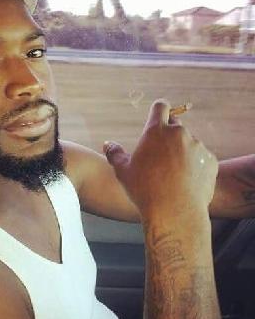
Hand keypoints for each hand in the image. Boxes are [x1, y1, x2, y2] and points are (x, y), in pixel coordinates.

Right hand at [104, 100, 217, 221]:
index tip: (157, 117)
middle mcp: (179, 133)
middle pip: (175, 125)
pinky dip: (194, 165)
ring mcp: (197, 146)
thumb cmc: (145, 189)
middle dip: (168, 135)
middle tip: (159, 155)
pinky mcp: (210, 161)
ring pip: (189, 143)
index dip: (158, 110)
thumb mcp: (123, 172)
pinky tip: (185, 182)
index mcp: (156, 131)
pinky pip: (201, 158)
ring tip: (172, 174)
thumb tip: (108, 144)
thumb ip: (114, 153)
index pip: (160, 107)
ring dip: (181, 151)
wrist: (174, 211)